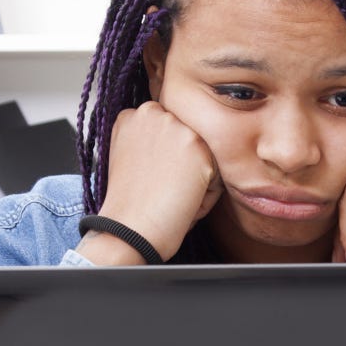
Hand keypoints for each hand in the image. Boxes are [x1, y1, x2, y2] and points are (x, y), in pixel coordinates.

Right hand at [87, 102, 221, 262]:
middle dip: (184, 166)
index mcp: (132, 115)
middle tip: (162, 190)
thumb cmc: (130, 205)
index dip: (165, 159)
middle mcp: (154, 113)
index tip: (153, 178)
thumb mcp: (128, 158)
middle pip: (189, 140)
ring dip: (196, 181)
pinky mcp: (199, 148)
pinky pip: (217, 176)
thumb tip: (177, 142)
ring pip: (205, 157)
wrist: (129, 232)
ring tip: (171, 198)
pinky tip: (183, 205)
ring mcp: (177, 128)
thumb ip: (148, 139)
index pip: (169, 130)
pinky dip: (206, 197)